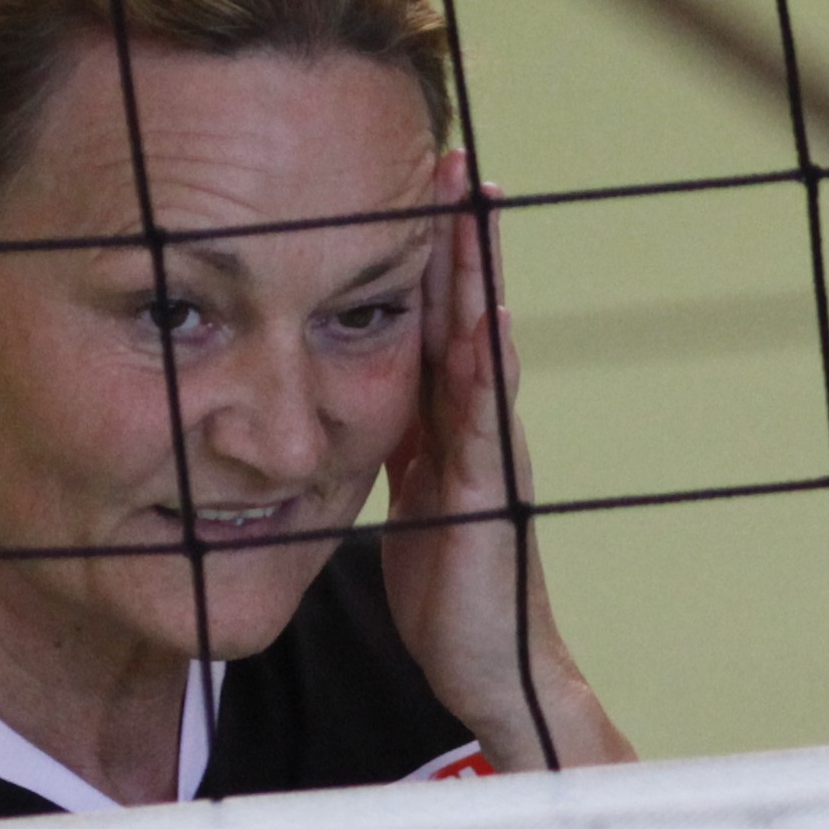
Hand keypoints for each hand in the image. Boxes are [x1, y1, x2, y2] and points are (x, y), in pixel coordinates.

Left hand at [382, 151, 613, 771]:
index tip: (415, 184)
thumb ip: (387, 448)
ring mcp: (490, 456)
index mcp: (446, 426)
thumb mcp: (401, 501)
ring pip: (480, 350)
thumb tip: (338, 405)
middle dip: (457, 239)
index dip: (426, 258)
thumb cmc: (443, 588)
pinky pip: (487, 422)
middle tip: (450, 159)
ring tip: (473, 209)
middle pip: (464, 314)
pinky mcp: (489, 497)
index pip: (434, 323)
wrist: (484, 669)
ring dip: (476, 279)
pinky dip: (486, 369)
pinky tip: (484, 321)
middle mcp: (476, 428)